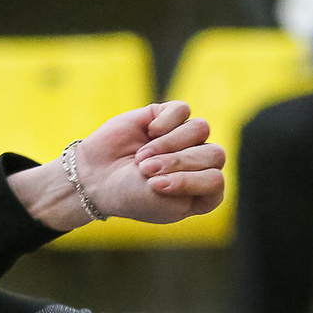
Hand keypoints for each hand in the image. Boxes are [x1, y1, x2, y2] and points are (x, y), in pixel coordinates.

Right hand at [8, 100, 222, 230]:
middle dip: (177, 162)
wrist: (95, 177)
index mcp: (204, 191)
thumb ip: (194, 183)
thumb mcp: (164, 201)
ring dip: (170, 144)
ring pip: (201, 129)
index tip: (155, 187)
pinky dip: (166, 122)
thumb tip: (207, 148)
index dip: (187, 181)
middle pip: (214, 153)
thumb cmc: (132, 195)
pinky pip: (183, 110)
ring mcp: (186, 139)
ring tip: (143, 157)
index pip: (217, 180)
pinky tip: (148, 132)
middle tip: (146, 170)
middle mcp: (200, 163)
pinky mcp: (168, 117)